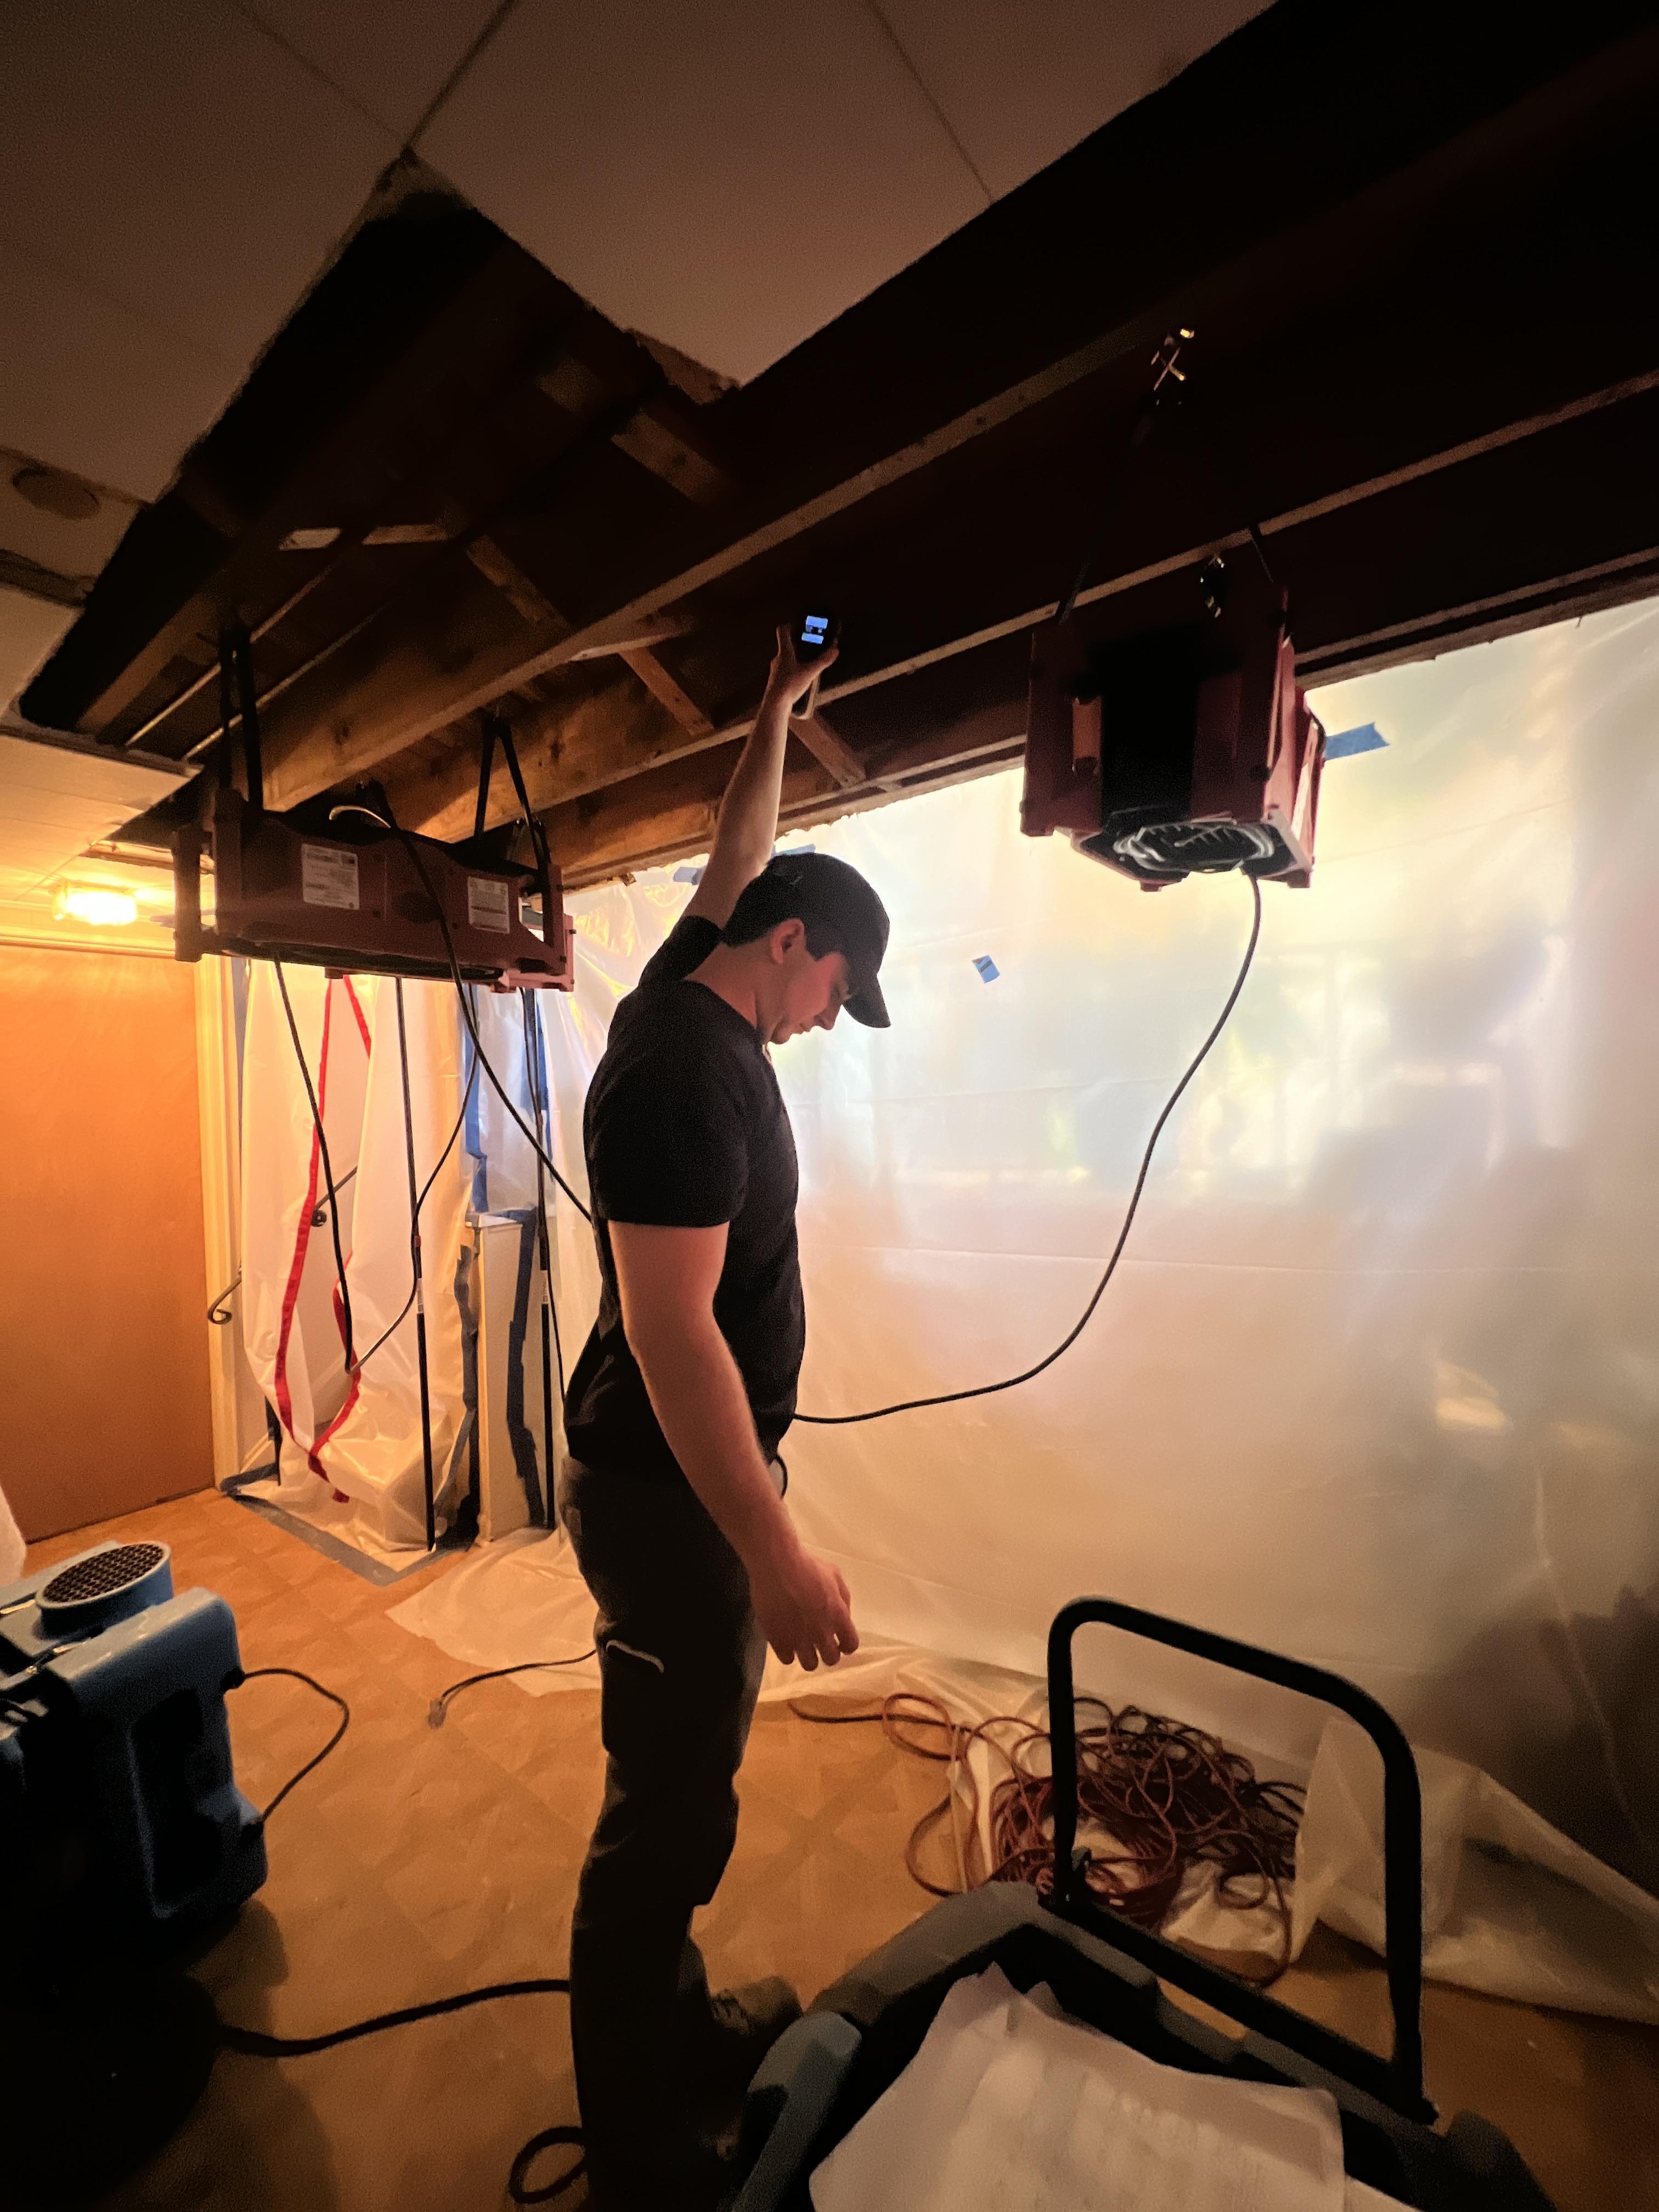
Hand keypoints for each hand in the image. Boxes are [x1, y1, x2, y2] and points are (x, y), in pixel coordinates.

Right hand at [748, 1537, 857, 1670]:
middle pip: (831, 1659)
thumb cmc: (807, 1566)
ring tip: (802, 1644)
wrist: (777, 1565)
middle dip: (828, 1652)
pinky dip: (788, 1652)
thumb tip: (844, 1614)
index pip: (851, 1645)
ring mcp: (799, 1639)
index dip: (846, 1644)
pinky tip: (786, 1640)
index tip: (840, 1641)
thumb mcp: (835, 1575)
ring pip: (810, 1665)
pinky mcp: (778, 1640)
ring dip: (809, 1656)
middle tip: (820, 1642)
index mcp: (838, 1616)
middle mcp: (821, 1633)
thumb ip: (843, 1598)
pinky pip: (787, 1659)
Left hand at [764, 622, 837, 714]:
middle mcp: (777, 659)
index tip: (796, 625)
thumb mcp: (809, 673)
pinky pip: (783, 671)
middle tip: (807, 645)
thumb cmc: (789, 686)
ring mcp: (775, 671)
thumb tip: (835, 651)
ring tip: (806, 663)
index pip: (782, 631)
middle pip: (785, 646)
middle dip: (796, 644)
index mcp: (784, 652)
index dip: (789, 625)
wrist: (775, 704)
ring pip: (784, 659)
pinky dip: (791, 671)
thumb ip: (823, 661)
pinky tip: (799, 678)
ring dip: (794, 659)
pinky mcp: (775, 681)